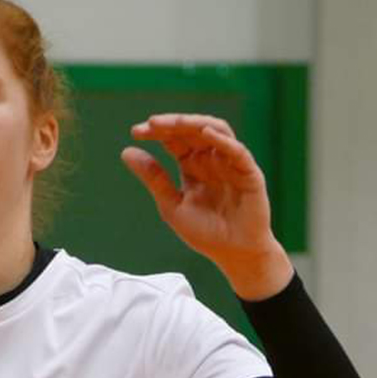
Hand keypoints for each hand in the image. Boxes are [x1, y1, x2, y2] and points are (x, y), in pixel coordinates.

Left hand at [122, 113, 292, 299]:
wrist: (233, 255)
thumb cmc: (205, 232)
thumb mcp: (171, 204)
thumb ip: (153, 178)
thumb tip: (126, 151)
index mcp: (193, 166)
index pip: (174, 139)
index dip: (157, 132)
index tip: (135, 132)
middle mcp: (212, 160)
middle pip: (192, 131)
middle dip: (172, 124)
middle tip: (151, 124)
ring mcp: (231, 164)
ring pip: (216, 132)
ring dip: (194, 124)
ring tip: (174, 123)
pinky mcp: (249, 174)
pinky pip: (237, 151)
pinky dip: (222, 140)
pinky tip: (205, 133)